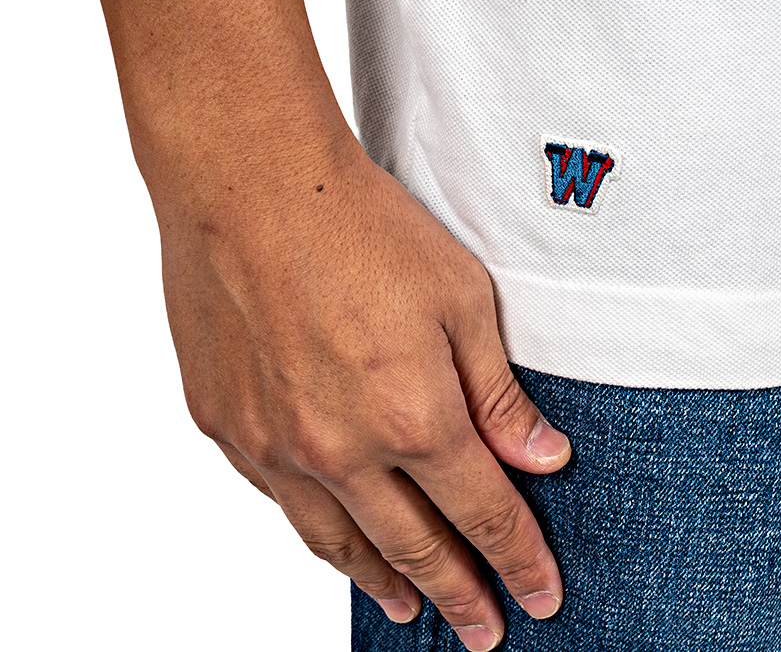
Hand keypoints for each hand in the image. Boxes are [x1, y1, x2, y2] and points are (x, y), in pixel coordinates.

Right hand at [157, 139, 570, 651]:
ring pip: (338, 542)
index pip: (483, 517)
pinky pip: (279, 503)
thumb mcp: (463, 300)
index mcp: (414, 418)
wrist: (250, 185)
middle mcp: (341, 451)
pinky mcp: (226, 427)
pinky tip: (334, 539)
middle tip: (484, 631)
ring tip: (412, 608)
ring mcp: (275, 446)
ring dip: (383, 583)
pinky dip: (318, 533)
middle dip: (459, 596)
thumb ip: (499, 395)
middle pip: (414, 548)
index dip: (518, 561)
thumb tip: (541, 459)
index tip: (543, 596)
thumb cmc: (362, 228)